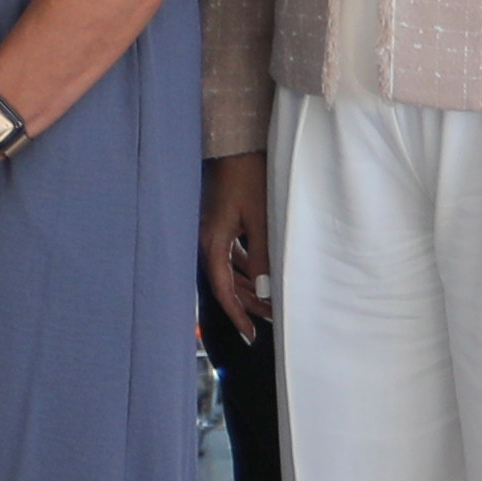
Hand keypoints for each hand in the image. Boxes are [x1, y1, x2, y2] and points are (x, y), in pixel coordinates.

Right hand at [204, 154, 273, 339]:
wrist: (235, 145)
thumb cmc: (248, 177)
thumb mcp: (260, 218)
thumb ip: (262, 256)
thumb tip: (265, 290)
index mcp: (213, 241)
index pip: (223, 288)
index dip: (237, 313)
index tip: (250, 335)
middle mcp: (209, 241)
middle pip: (227, 283)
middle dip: (249, 304)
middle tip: (272, 319)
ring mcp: (214, 233)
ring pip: (230, 272)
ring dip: (250, 288)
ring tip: (272, 303)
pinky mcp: (222, 225)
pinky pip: (233, 256)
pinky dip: (247, 270)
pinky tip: (262, 278)